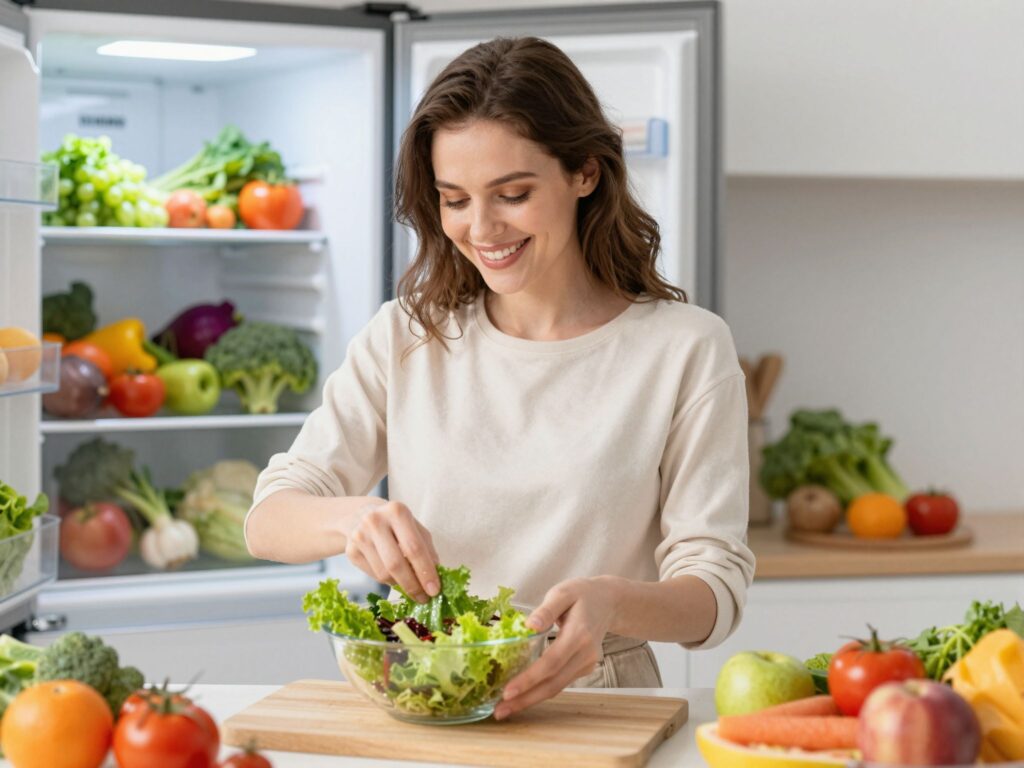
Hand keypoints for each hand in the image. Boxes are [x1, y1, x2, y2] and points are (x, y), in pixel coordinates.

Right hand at [340, 500, 439, 602]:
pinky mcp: (350, 551)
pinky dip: (388, 581)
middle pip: (396, 564)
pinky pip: (373, 576)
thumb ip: (427, 548)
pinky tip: (394, 576)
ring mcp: (359, 536)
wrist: (361, 516)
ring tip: (411, 585)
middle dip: (413, 585)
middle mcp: (375, 521)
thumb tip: (435, 574)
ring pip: (383, 573)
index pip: (414, 548)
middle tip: (424, 598)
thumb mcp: (414, 527)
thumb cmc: (395, 524)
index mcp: (397, 511)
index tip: (434, 590)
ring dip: (401, 585)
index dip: (425, 572)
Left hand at [494, 577, 618, 719]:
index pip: (551, 663)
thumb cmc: (582, 594)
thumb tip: (529, 626)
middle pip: (553, 684)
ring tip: (505, 709)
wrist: (609, 602)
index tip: (507, 691)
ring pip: (557, 687)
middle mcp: (585, 654)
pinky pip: (560, 683)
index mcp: (579, 634)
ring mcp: (587, 663)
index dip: (529, 679)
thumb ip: (546, 609)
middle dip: (525, 700)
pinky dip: (540, 691)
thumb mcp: (563, 593)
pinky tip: (522, 695)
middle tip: (499, 711)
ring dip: (530, 700)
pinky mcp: (584, 668)